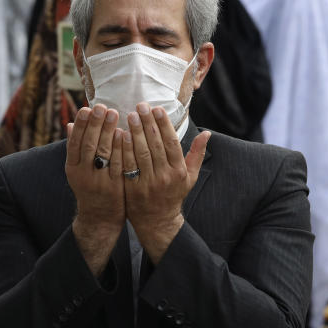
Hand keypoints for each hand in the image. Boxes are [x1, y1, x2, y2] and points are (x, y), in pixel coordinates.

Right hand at [65, 104, 124, 275]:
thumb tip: (70, 123)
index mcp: (72, 168)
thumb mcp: (78, 169)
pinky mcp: (114, 187)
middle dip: (96, 125)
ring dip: (109, 132)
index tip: (87, 108)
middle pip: (89, 146)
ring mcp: (99, 182)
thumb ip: (76, 148)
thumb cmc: (90, 187)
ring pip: (104, 154)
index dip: (81, 125)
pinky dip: (122, 148)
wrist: (100, 217)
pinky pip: (119, 165)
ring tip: (115, 113)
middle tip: (103, 106)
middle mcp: (83, 175)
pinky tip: (126, 134)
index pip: (75, 143)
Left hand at [122, 102, 209, 263]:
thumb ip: (197, 154)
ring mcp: (148, 183)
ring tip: (130, 115)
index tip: (157, 108)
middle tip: (140, 106)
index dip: (164, 124)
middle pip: (155, 145)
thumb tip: (207, 133)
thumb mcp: (190, 176)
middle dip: (148, 123)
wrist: (157, 221)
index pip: (171, 142)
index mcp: (179, 171)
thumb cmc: (174, 195)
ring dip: (135, 132)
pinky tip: (120, 134)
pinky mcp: (133, 188)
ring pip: (141, 153)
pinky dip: (124, 149)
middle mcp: (165, 176)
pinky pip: (128, 165)